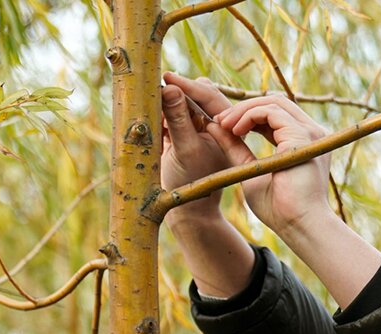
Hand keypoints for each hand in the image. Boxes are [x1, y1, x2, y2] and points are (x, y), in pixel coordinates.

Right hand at [158, 73, 234, 223]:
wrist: (187, 210)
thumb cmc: (191, 183)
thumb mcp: (185, 150)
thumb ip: (178, 119)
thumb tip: (169, 88)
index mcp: (226, 126)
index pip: (209, 95)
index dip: (187, 85)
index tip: (166, 77)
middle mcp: (215, 123)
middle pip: (194, 93)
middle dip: (176, 92)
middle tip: (156, 90)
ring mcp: (198, 127)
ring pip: (180, 101)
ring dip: (166, 103)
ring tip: (155, 114)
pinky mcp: (182, 132)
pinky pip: (169, 113)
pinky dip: (160, 115)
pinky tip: (154, 126)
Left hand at [210, 94, 334, 237]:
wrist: (299, 227)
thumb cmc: (279, 209)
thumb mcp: (250, 170)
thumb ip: (236, 149)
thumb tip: (214, 127)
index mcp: (301, 142)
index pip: (274, 115)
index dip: (247, 115)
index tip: (223, 125)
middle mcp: (310, 133)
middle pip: (275, 102)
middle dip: (244, 107)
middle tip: (219, 119)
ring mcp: (309, 132)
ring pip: (273, 102)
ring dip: (243, 110)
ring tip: (223, 123)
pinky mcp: (303, 135)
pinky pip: (272, 112)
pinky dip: (249, 115)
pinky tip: (234, 129)